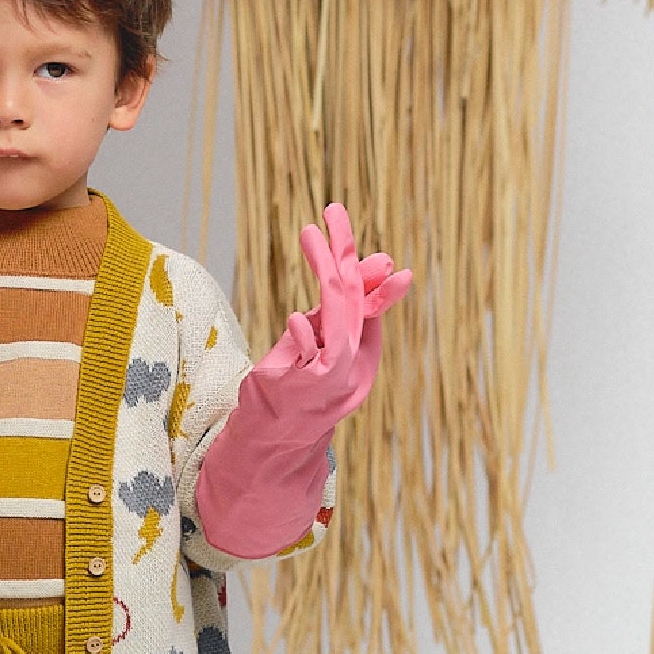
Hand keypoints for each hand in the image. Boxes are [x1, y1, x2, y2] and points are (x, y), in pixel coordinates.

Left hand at [252, 204, 411, 433]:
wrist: (268, 442)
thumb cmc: (290, 387)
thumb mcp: (315, 342)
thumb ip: (337, 310)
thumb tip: (367, 264)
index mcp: (358, 357)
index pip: (367, 305)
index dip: (378, 278)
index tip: (385, 254)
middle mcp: (351, 370)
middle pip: (352, 302)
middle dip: (343, 253)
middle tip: (332, 211)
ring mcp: (328, 380)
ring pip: (338, 321)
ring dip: (326, 273)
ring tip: (311, 235)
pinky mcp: (303, 389)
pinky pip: (311, 357)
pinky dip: (303, 337)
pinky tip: (294, 320)